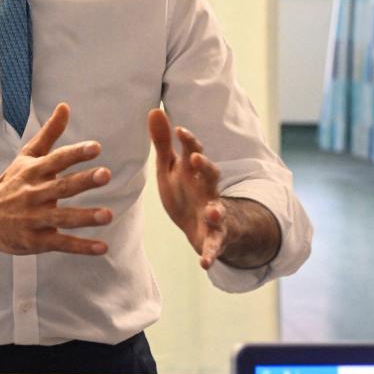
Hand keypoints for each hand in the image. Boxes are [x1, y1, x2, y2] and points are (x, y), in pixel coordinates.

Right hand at [0, 103, 112, 255]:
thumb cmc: (10, 183)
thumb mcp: (27, 157)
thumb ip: (50, 134)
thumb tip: (66, 106)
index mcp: (34, 172)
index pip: (56, 160)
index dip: (76, 154)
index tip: (96, 148)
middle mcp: (34, 194)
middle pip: (61, 187)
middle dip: (83, 181)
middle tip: (105, 175)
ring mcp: (34, 218)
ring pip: (62, 217)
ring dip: (85, 217)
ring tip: (108, 215)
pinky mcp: (35, 240)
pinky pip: (60, 243)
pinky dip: (81, 247)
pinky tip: (101, 248)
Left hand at [148, 109, 226, 268]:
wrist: (200, 226)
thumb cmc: (184, 190)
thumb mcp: (170, 168)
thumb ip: (163, 142)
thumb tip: (154, 110)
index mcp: (194, 173)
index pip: (194, 152)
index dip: (188, 141)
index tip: (179, 129)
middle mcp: (208, 190)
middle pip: (211, 175)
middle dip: (204, 166)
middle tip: (195, 158)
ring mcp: (213, 214)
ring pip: (219, 211)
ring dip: (216, 210)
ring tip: (212, 211)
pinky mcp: (213, 238)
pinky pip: (214, 247)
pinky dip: (210, 254)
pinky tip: (204, 263)